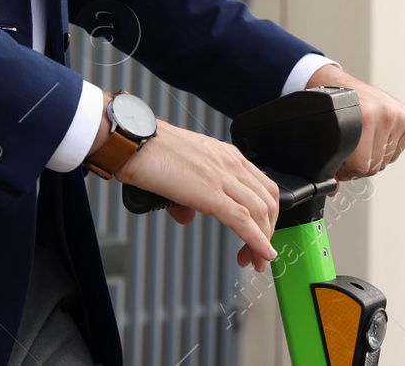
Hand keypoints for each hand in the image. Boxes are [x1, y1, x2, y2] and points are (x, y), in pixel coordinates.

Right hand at [114, 120, 279, 270]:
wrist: (135, 143)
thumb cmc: (150, 152)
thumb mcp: (180, 172)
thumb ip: (187, 196)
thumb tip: (186, 216)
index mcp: (227, 156)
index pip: (263, 188)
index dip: (268, 216)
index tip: (261, 236)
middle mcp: (231, 163)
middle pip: (269, 202)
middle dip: (268, 232)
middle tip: (258, 255)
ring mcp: (223, 176)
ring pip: (261, 212)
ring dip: (262, 242)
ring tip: (254, 262)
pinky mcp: (210, 193)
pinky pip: (243, 220)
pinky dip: (257, 241)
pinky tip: (260, 255)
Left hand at [305, 64, 404, 179]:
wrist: (336, 85)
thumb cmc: (330, 109)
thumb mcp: (326, 136)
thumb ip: (330, 165)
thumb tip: (332, 189)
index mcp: (366, 117)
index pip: (363, 167)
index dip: (348, 171)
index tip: (341, 163)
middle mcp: (385, 114)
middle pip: (376, 165)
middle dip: (360, 164)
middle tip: (350, 151)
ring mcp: (398, 115)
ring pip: (387, 159)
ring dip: (373, 156)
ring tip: (361, 141)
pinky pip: (397, 150)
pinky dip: (386, 148)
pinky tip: (374, 136)